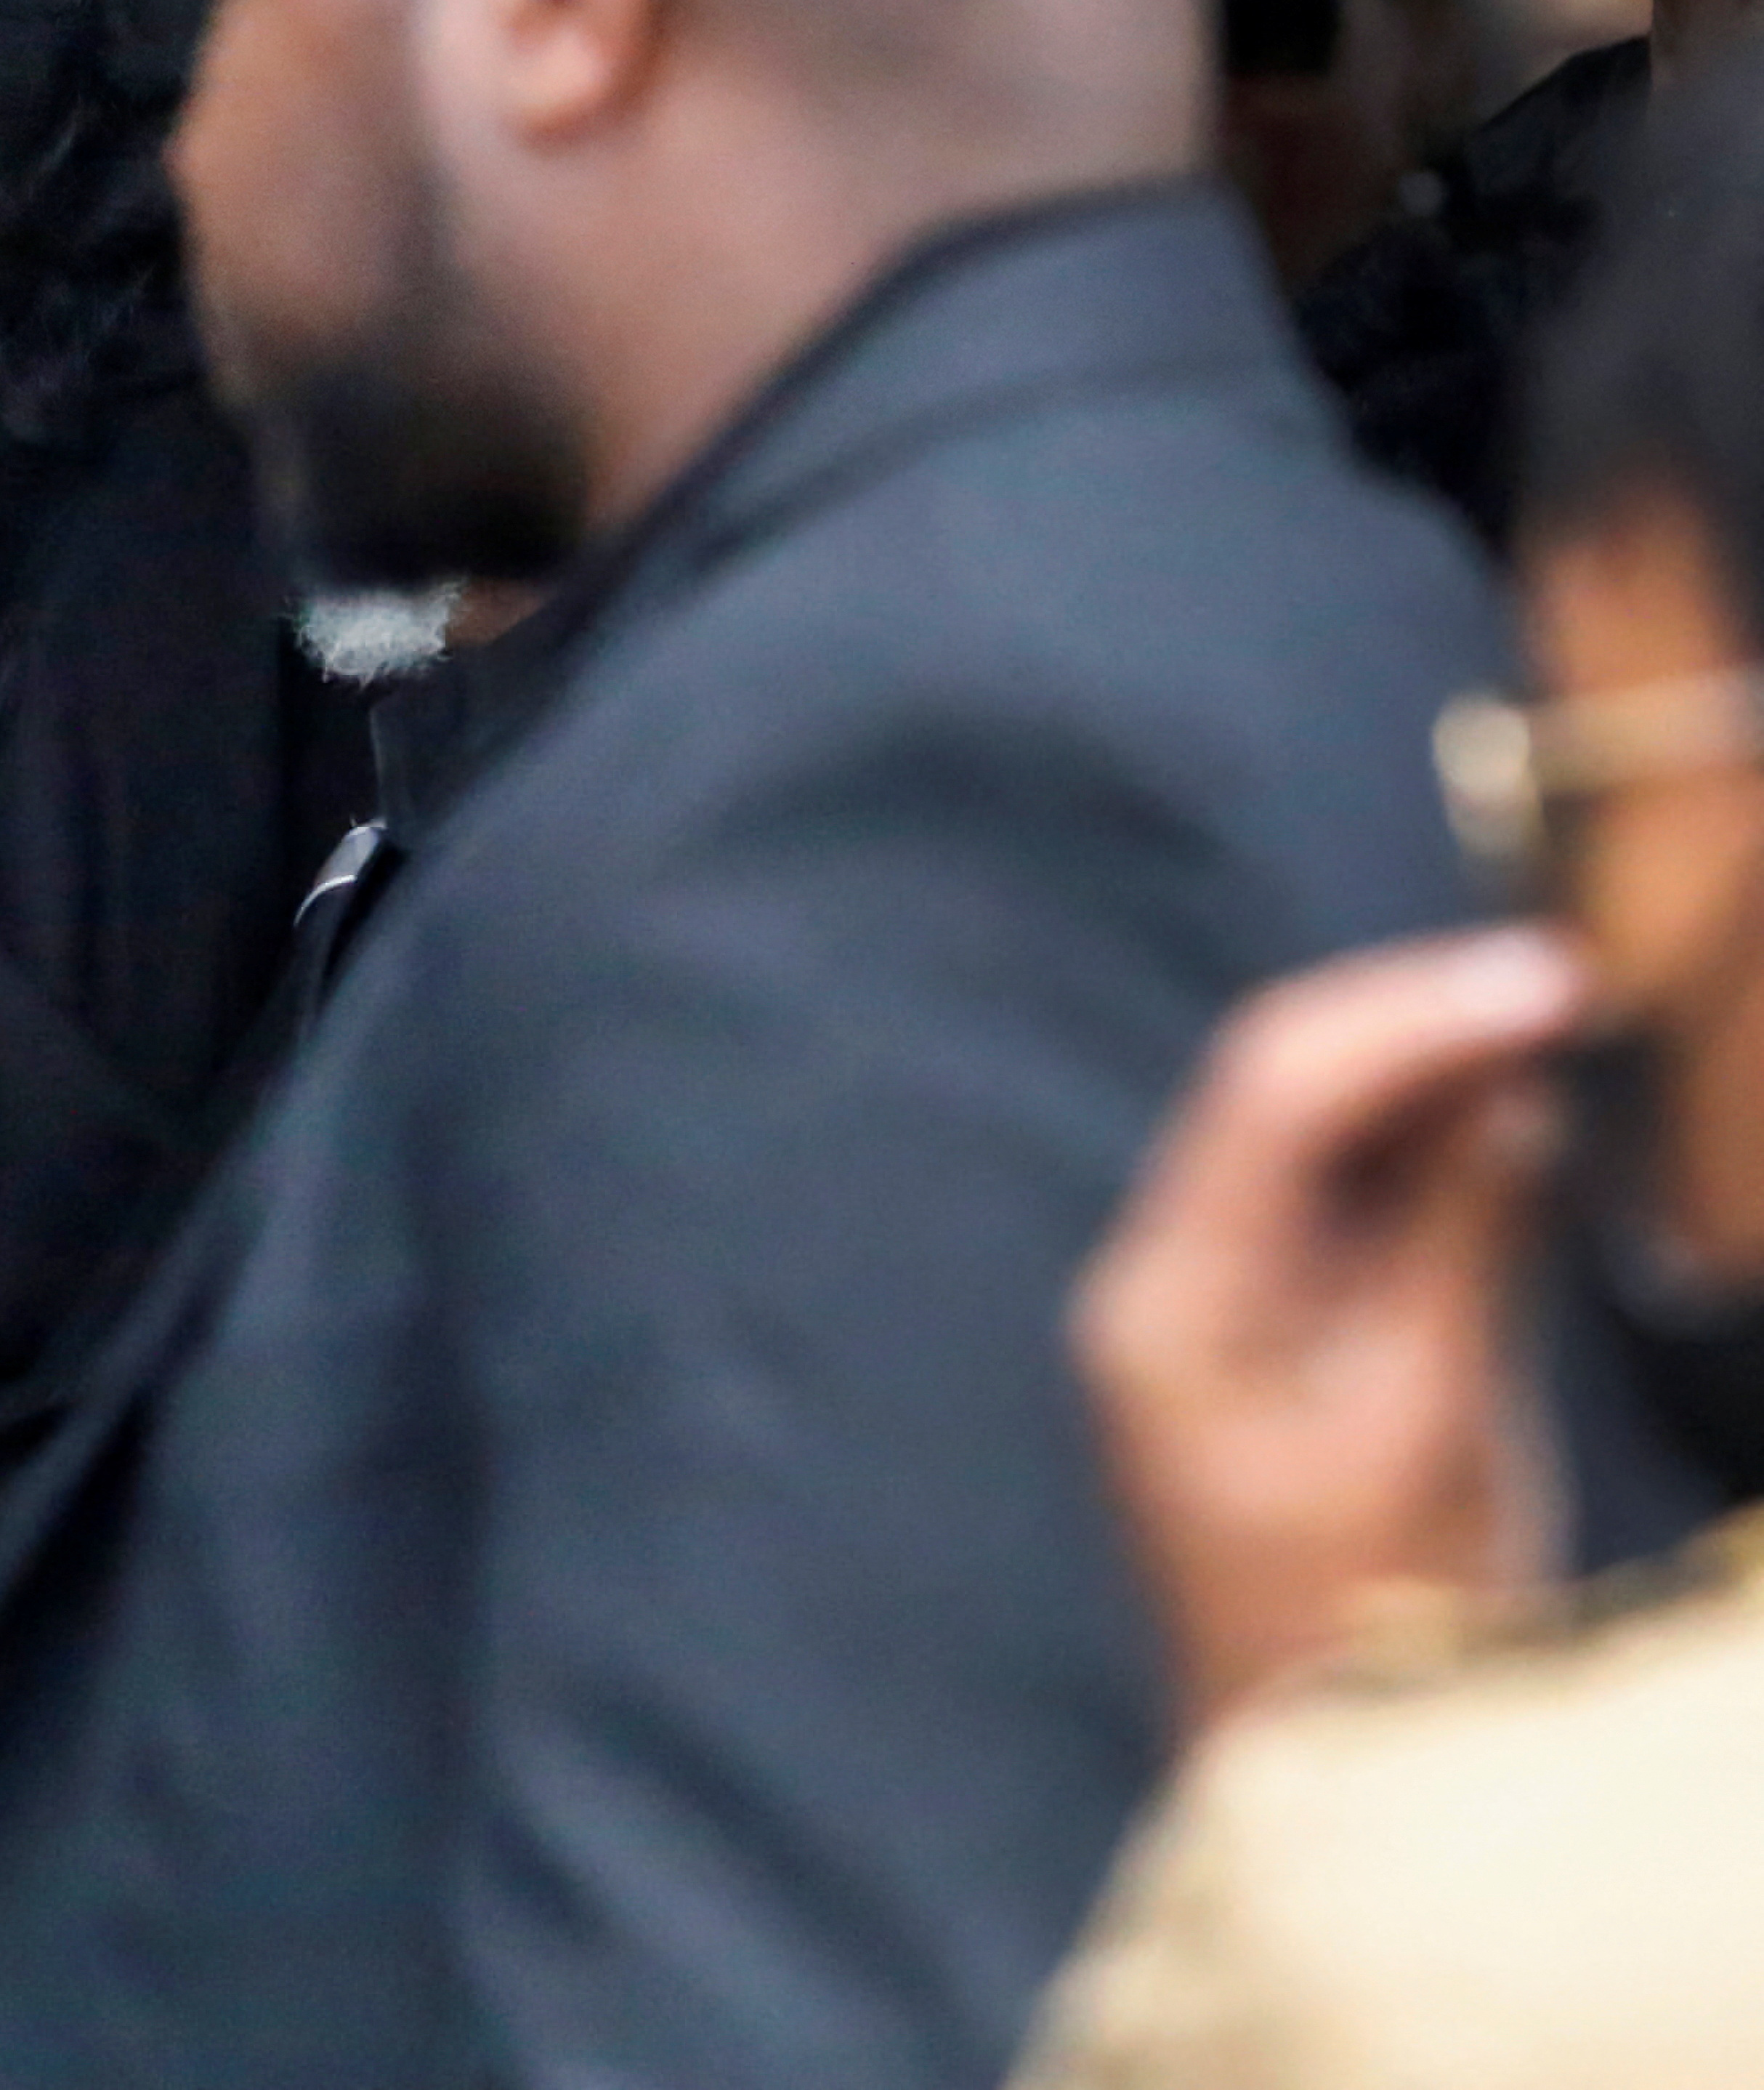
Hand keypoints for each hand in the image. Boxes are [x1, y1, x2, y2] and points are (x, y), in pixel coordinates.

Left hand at [1072, 927, 1587, 1736]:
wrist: (1318, 1756)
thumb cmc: (1366, 1617)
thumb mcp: (1432, 1426)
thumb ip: (1458, 1248)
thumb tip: (1508, 1098)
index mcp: (1171, 1298)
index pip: (1274, 1095)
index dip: (1411, 1016)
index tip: (1540, 976)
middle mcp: (1167, 1279)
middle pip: (1280, 1092)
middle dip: (1415, 1020)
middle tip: (1565, 976)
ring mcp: (1215, 1301)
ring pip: (1313, 1134)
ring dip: (1425, 1068)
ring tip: (1556, 1017)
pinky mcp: (1276, 1332)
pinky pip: (1340, 1200)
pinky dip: (1424, 1147)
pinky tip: (1515, 1111)